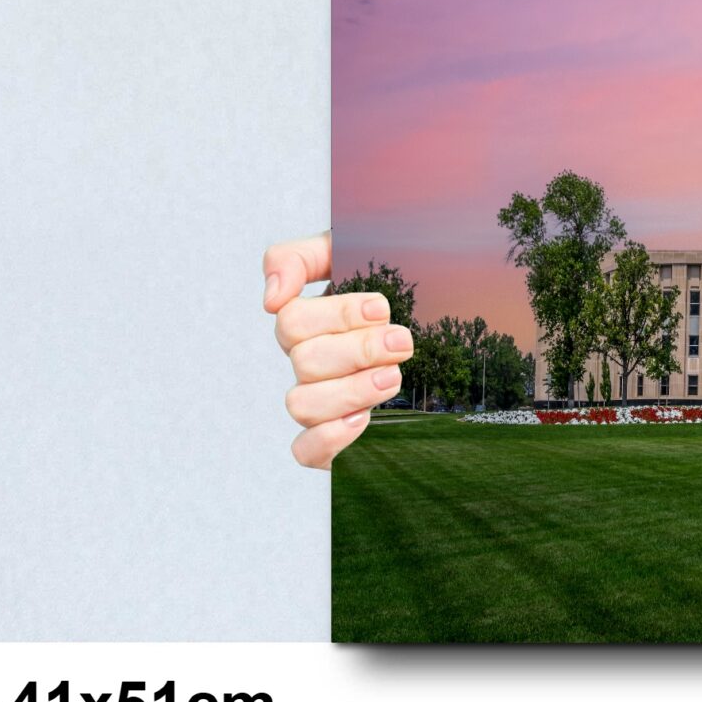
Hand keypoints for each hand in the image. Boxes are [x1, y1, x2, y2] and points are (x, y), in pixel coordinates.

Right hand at [263, 230, 411, 469]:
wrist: (429, 315)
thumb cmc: (385, 282)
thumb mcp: (346, 251)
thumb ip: (300, 257)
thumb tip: (272, 298)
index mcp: (308, 321)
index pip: (292, 320)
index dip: (337, 316)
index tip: (382, 308)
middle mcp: (307, 362)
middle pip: (304, 361)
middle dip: (358, 351)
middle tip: (401, 341)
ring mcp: (317, 400)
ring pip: (302, 404)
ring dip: (351, 391)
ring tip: (393, 376)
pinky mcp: (330, 439)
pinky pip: (305, 451)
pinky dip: (329, 438)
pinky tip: (363, 419)